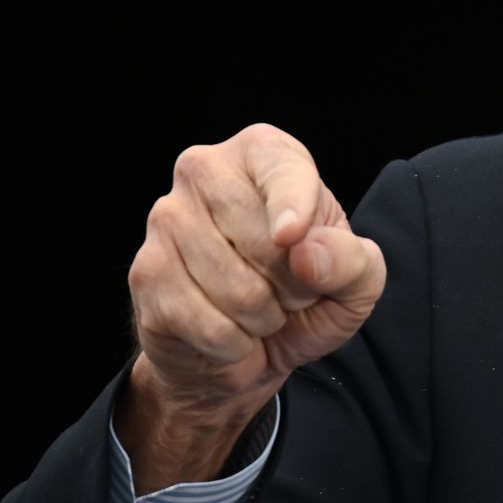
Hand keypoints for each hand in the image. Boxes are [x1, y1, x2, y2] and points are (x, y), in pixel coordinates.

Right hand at [118, 123, 385, 486]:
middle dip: (294, 285)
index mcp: (264, 152)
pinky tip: (231, 330)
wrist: (251, 349)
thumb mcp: (356, 279)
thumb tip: (307, 254)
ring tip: (260, 307)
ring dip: (264, 318)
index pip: (282, 171)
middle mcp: (205, 171)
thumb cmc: (309, 294)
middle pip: (266, 243)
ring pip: (238, 290)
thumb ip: (351, 261)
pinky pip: (208, 324)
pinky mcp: (146, 272)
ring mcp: (167, 220)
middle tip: (290, 288)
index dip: (295, 207)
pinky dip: (234, 343)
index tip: (292, 237)